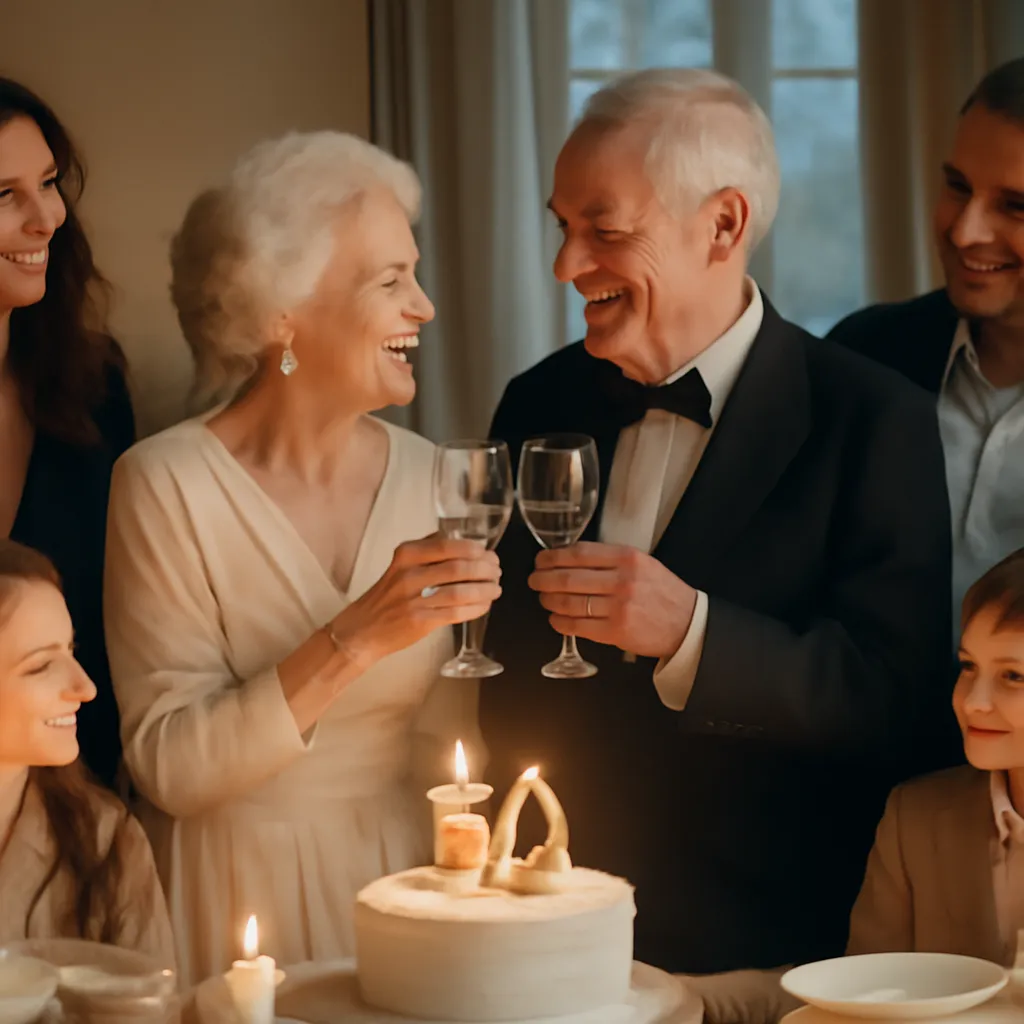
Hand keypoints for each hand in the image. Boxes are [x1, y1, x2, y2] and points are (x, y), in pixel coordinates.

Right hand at [331, 533, 500, 668]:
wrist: (362, 629)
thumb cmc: (386, 596)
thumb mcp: (400, 564)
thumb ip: (427, 549)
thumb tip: (462, 539)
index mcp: (406, 554)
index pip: (448, 546)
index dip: (475, 550)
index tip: (488, 554)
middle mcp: (409, 574)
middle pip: (459, 568)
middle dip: (485, 569)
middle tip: (497, 572)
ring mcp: (414, 599)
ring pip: (461, 591)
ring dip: (485, 590)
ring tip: (495, 589)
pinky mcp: (420, 621)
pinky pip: (456, 613)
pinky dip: (476, 608)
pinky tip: (484, 606)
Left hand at [529, 542, 696, 659]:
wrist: (687, 624)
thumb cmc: (662, 592)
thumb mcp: (642, 563)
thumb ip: (609, 559)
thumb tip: (569, 557)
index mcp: (628, 558)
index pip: (579, 554)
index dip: (552, 557)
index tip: (541, 560)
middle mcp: (622, 581)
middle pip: (568, 578)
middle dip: (543, 579)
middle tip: (534, 580)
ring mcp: (619, 607)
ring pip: (569, 602)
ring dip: (549, 600)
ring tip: (544, 598)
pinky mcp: (616, 632)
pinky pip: (578, 626)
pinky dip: (560, 622)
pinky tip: (555, 618)